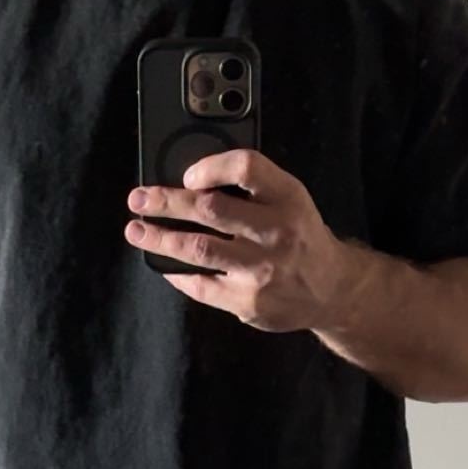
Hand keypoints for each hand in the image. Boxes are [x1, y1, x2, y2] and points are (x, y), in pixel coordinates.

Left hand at [126, 149, 348, 333]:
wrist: (331, 289)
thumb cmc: (299, 235)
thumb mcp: (289, 200)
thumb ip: (252, 187)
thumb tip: (190, 181)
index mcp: (287, 197)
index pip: (247, 168)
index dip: (210, 167)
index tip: (186, 175)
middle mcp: (277, 232)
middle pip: (211, 209)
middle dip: (167, 202)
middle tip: (138, 198)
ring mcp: (262, 270)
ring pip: (199, 249)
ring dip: (160, 239)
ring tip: (136, 230)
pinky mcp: (250, 301)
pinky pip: (202, 286)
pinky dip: (177, 273)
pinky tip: (164, 264)